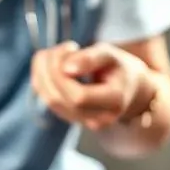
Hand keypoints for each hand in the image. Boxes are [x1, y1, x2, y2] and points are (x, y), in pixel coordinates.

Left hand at [30, 41, 155, 130]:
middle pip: (59, 99)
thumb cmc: (119, 67)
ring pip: (49, 100)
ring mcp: (82, 122)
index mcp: (115, 101)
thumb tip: (66, 68)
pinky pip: (47, 99)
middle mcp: (98, 119)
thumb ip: (91, 58)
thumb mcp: (111, 55)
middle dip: (50, 69)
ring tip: (55, 52)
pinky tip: (51, 63)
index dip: (64, 74)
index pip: (79, 97)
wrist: (127, 87)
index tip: (71, 47)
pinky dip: (42, 79)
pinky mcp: (70, 117)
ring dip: (42, 72)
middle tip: (62, 46)